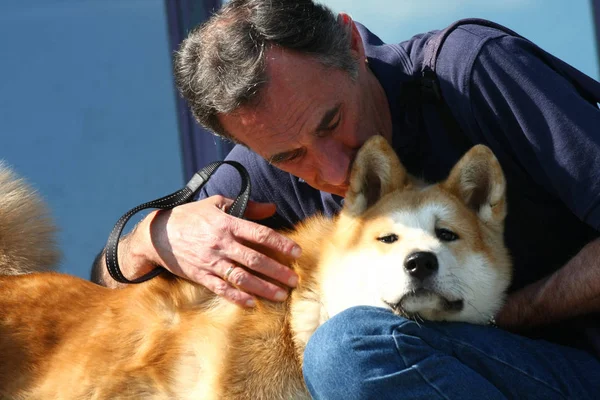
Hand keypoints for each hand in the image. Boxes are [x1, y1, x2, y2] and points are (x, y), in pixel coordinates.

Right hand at [133, 195, 300, 306]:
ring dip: (263, 288)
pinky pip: (222, 289)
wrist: (158, 234)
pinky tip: (253, 304)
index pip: (260, 234)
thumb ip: (247, 207)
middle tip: (295, 280)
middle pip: (255, 260)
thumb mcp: (218, 204)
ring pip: (242, 277)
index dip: (281, 243)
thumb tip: (272, 208)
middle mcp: (221, 244)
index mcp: (228, 224)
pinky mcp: (201, 276)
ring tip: (281, 295)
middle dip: (277, 271)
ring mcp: (211, 261)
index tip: (297, 252)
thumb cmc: (191, 215)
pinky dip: (237, 297)